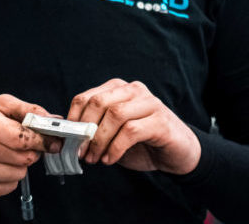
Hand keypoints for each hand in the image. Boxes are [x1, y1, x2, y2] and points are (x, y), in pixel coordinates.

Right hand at [0, 94, 60, 201]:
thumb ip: (25, 109)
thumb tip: (52, 119)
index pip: (21, 137)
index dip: (40, 140)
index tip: (50, 141)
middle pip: (22, 157)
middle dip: (29, 151)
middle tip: (22, 146)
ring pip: (17, 174)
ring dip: (18, 166)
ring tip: (4, 155)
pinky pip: (7, 189)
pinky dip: (7, 179)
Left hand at [67, 79, 200, 174]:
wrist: (179, 153)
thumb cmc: (143, 142)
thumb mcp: (113, 133)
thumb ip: (95, 130)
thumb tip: (69, 138)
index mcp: (118, 89)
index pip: (86, 97)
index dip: (74, 119)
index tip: (69, 140)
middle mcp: (133, 90)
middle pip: (99, 103)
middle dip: (86, 130)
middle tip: (81, 152)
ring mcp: (149, 103)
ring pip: (115, 114)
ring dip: (100, 140)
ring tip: (95, 158)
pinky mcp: (161, 120)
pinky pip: (131, 131)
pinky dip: (116, 148)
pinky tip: (110, 159)